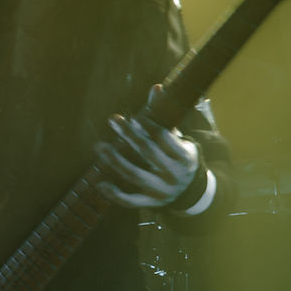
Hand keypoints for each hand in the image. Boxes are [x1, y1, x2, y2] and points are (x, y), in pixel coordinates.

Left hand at [94, 87, 199, 208]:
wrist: (191, 191)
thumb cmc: (178, 156)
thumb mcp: (177, 138)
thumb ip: (164, 115)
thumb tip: (156, 87)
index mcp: (184, 156)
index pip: (164, 137)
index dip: (148, 125)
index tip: (133, 116)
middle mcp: (174, 174)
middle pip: (148, 152)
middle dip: (129, 134)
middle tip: (112, 119)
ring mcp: (162, 191)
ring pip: (135, 176)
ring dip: (115, 161)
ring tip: (99, 146)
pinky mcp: (151, 203)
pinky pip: (131, 201)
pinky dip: (115, 194)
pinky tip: (100, 183)